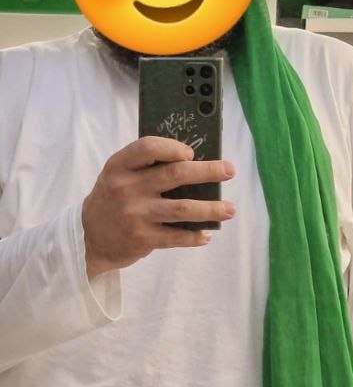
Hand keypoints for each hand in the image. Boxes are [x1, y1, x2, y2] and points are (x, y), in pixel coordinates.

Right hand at [81, 136, 235, 279]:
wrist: (88, 238)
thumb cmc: (113, 199)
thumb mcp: (118, 175)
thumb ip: (146, 166)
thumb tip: (195, 161)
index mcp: (119, 166)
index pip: (148, 147)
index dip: (174, 147)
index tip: (192, 153)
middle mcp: (126, 188)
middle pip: (175, 175)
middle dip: (208, 171)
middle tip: (229, 170)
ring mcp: (135, 215)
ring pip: (182, 209)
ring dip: (211, 209)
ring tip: (231, 209)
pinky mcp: (142, 239)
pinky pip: (177, 237)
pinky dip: (195, 236)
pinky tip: (208, 233)